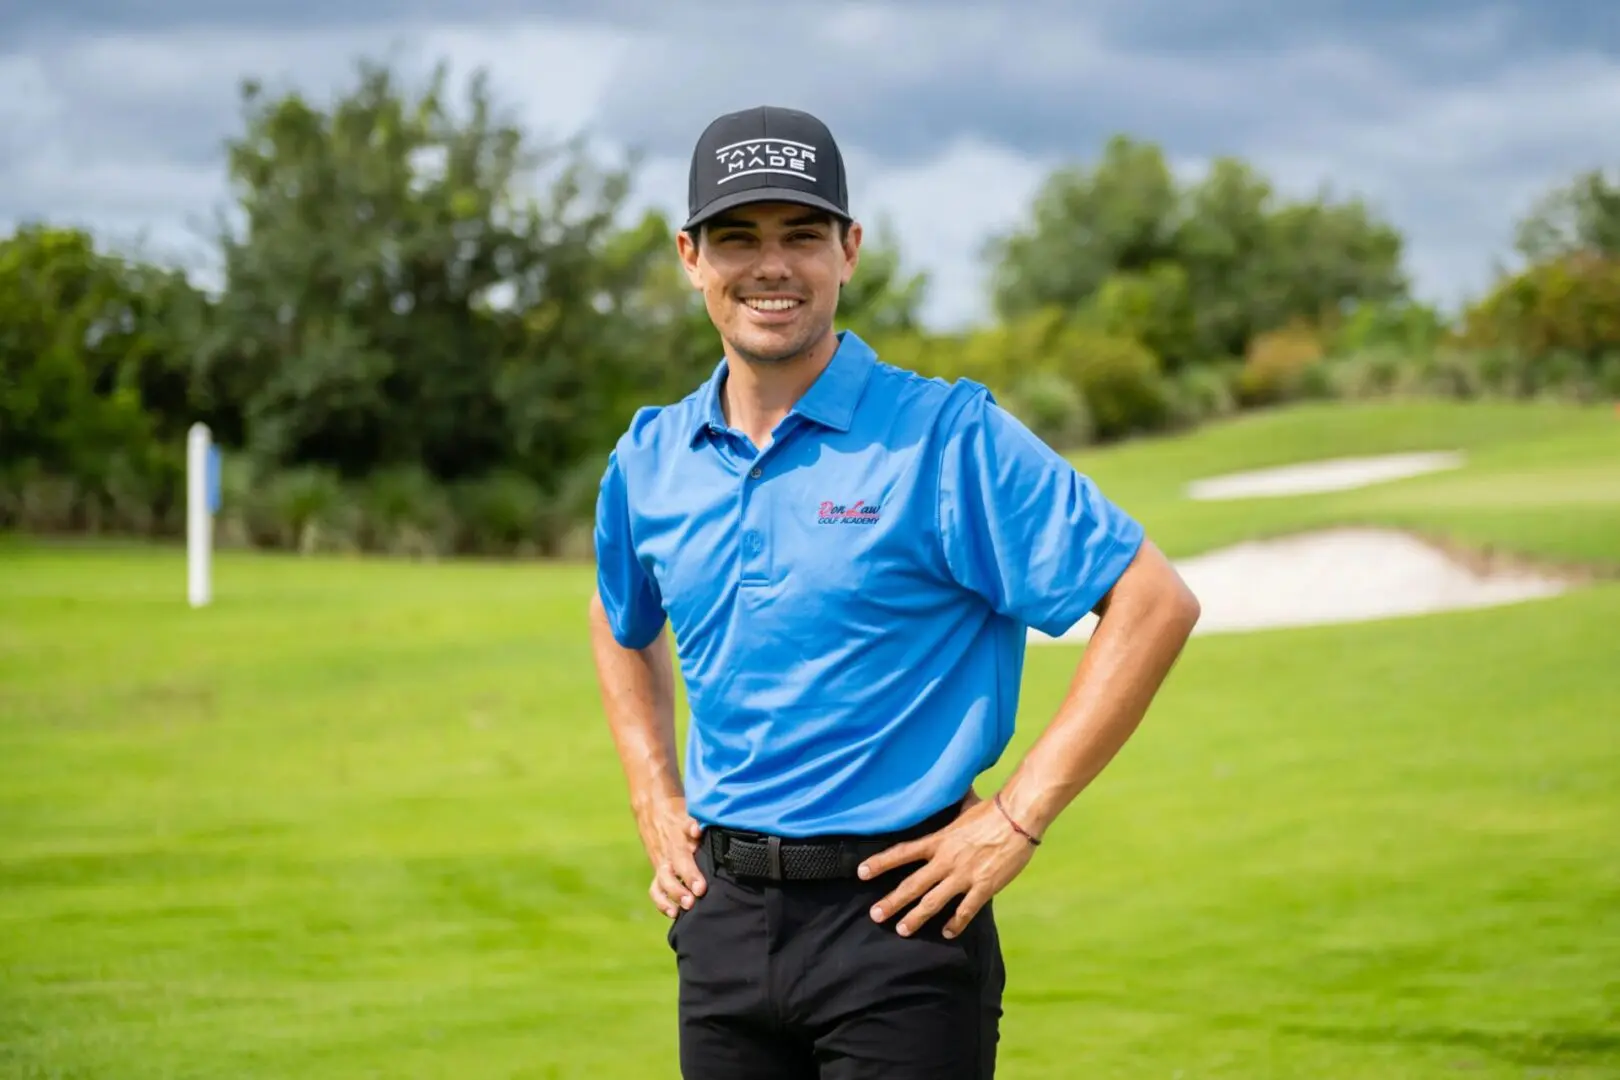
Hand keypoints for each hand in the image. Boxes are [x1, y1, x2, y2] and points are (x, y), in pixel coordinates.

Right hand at [637, 796, 706, 918]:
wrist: (652, 808)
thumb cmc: (677, 813)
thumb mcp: (686, 813)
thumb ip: (693, 824)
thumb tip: (697, 831)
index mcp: (676, 840)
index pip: (683, 859)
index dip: (690, 875)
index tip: (700, 888)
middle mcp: (667, 854)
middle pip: (671, 875)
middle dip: (680, 890)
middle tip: (692, 902)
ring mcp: (661, 863)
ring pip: (661, 883)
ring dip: (670, 899)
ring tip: (679, 912)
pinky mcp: (658, 870)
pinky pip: (656, 888)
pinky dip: (662, 902)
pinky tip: (673, 913)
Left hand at [857, 795, 1037, 939]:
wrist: (1019, 818)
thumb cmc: (992, 809)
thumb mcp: (963, 806)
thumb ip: (950, 808)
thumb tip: (944, 789)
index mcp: (939, 841)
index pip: (902, 852)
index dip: (880, 863)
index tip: (861, 872)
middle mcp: (946, 860)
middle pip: (912, 885)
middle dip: (892, 902)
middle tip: (875, 915)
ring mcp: (964, 876)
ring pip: (933, 902)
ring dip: (916, 917)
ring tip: (902, 930)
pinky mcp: (984, 887)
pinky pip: (966, 910)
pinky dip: (956, 924)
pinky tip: (947, 933)